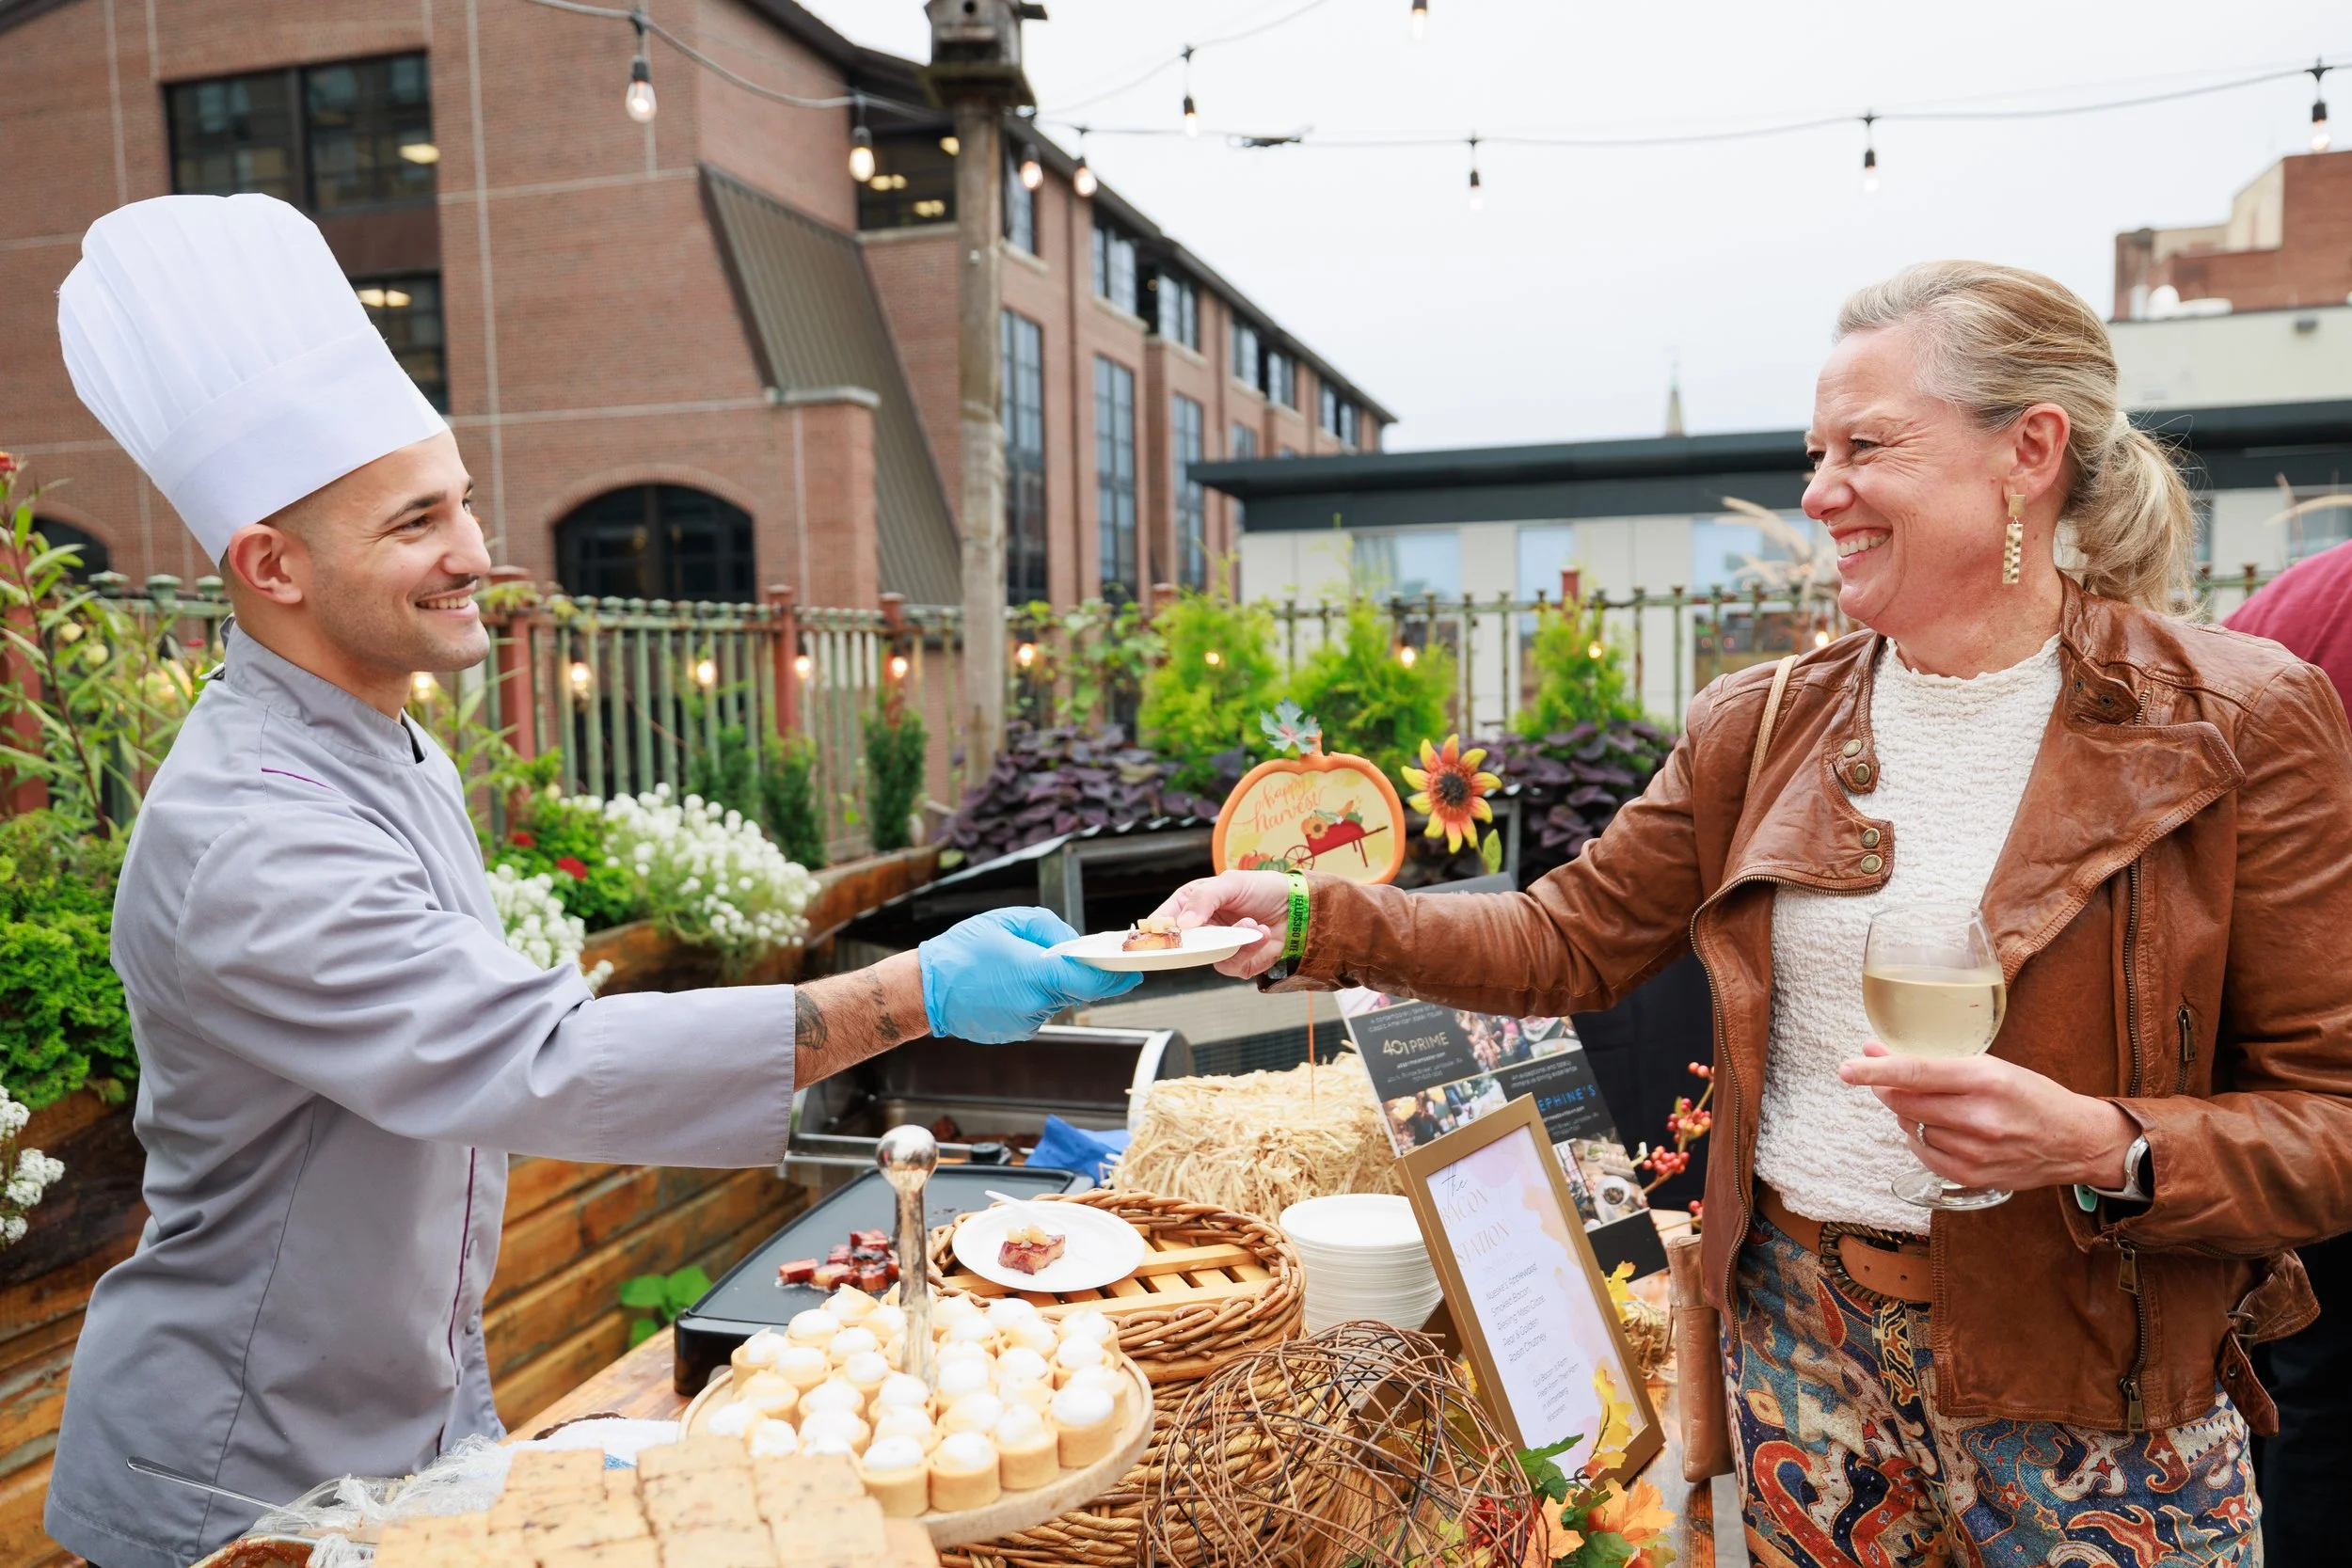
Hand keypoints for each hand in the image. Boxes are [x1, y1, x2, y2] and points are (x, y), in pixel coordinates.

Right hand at [917, 907, 1141, 1042]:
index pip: (1093, 982)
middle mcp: (1036, 1006)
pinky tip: (1002, 984)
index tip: (1133, 971)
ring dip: (1045, 982)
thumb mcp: (1008, 921)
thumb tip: (1072, 945)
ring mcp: (1025, 1024)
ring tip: (1010, 966)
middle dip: (1071, 970)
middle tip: (1048, 951)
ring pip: (1054, 998)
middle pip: (1074, 988)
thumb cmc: (962, 951)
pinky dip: (1029, 996)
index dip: (1118, 977)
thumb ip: (1049, 929)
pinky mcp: (1015, 1033)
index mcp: (1038, 976)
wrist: (924, 990)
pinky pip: (1036, 1009)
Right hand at [1151, 871, 1292, 977]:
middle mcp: (1200, 928)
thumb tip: (1182, 924)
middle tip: (1212, 935)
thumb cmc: (1262, 888)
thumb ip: (1204, 899)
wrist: (1297, 907)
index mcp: (1190, 904)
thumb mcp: (1230, 883)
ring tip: (1253, 923)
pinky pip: (1232, 964)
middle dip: (1197, 943)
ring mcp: (1216, 947)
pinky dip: (1249, 948)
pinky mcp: (1236, 962)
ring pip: (1208, 957)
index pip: (1162, 920)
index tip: (1156, 939)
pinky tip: (1263, 932)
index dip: (1155, 932)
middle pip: (1180, 947)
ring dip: (1234, 941)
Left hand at [1839, 1041, 2139, 1191]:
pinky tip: (1937, 1129)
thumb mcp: (1993, 1067)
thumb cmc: (2032, 1097)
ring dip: (1908, 1114)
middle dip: (1886, 1089)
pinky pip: (1923, 1153)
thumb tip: (1877, 1052)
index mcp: (1986, 1079)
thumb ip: (1937, 1063)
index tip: (1847, 1068)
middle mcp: (1979, 1117)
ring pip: (1912, 1128)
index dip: (1876, 1070)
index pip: (1917, 1073)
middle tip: (1885, 1080)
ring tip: (1932, 1106)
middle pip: (1906, 1103)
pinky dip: (1920, 1138)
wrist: (2076, 1142)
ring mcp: (1975, 1151)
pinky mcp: (1972, 1175)